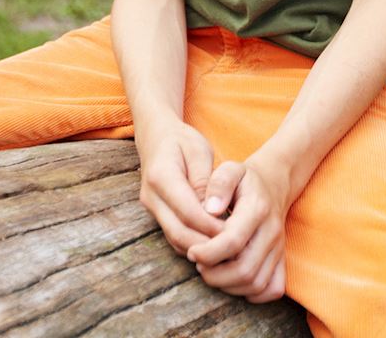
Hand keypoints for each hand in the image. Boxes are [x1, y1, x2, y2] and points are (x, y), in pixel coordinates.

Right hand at [136, 121, 226, 256]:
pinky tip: (214, 243)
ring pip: (175, 239)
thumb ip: (204, 180)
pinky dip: (193, 244)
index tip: (234, 231)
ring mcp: (151, 208)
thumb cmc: (182, 141)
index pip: (188, 211)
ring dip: (200, 248)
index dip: (211, 225)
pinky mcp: (156, 215)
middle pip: (179, 232)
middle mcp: (151, 197)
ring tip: (226, 247)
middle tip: (233, 246)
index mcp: (161, 176)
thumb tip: (211, 209)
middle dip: (206, 244)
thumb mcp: (199, 150)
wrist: (156, 138)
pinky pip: (174, 237)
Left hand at [186, 154, 291, 302]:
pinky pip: (271, 289)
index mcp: (257, 209)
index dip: (208, 252)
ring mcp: (279, 248)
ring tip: (210, 271)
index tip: (191, 251)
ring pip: (255, 283)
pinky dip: (251, 293)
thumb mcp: (230, 170)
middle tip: (198, 264)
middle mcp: (272, 231)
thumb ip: (219, 184)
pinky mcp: (282, 259)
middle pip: (244, 270)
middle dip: (214, 275)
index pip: (233, 241)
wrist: (273, 185)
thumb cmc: (244, 180)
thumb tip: (210, 209)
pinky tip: (232, 280)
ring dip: (228, 285)